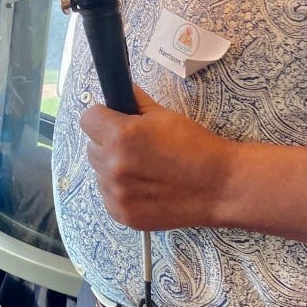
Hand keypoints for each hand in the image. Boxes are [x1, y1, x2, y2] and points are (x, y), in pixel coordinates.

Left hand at [79, 84, 231, 229]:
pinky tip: (145, 187)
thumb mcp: (164, 115)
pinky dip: (121, 192)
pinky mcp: (122, 214)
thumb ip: (135, 102)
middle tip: (135, 146)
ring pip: (99, 173)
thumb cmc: (195, 147)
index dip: (102, 116)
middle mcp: (113, 166)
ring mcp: (116, 194)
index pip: (88, 118)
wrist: (218, 186)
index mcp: (121, 136)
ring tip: (144, 169)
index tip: (113, 120)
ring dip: (113, 168)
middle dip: (108, 143)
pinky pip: (108, 196)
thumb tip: (121, 91)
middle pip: (92, 147)